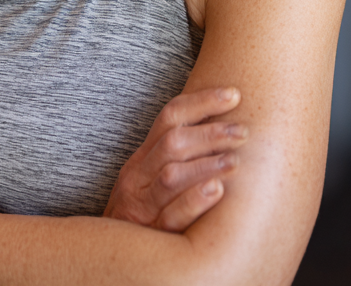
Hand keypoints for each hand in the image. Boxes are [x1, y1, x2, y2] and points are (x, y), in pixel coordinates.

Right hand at [103, 87, 246, 231]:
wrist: (107, 256)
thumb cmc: (141, 214)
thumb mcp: (149, 180)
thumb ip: (174, 158)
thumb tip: (219, 128)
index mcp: (142, 157)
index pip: (170, 117)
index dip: (202, 102)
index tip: (234, 94)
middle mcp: (139, 176)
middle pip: (173, 142)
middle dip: (210, 132)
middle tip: (243, 130)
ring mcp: (142, 205)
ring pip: (171, 175)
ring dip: (205, 163)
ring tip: (235, 159)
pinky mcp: (150, 234)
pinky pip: (170, 215)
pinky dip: (193, 200)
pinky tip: (217, 191)